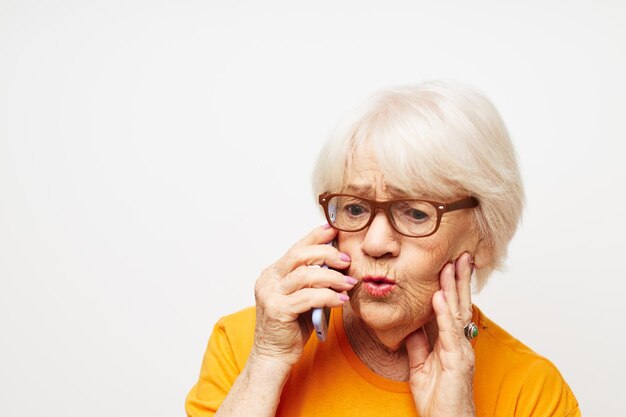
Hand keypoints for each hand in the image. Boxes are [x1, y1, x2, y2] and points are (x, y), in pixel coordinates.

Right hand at [251, 224, 354, 366]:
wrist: (274, 356)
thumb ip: (313, 281)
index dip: (315, 236)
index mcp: (273, 273)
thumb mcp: (302, 298)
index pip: (296, 248)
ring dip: (332, 277)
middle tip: (347, 260)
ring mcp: (270, 294)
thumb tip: (338, 263)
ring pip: (305, 275)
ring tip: (349, 283)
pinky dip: (328, 296)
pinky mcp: (278, 310)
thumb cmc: (291, 327)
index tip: (334, 230)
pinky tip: (342, 300)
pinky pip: (308, 297)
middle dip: (327, 254)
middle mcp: (268, 280)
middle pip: (299, 255)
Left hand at [406, 252, 475, 416]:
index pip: (452, 309)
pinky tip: (440, 295)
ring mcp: (461, 351)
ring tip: (452, 264)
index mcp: (452, 344)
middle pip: (460, 304)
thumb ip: (418, 346)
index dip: (452, 287)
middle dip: (459, 279)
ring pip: (458, 312)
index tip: (449, 265)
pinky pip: (450, 332)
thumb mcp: (421, 368)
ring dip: (454, 287)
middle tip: (459, 254)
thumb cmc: (438, 402)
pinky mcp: (458, 362)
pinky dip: (444, 312)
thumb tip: (411, 326)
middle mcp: (460, 344)